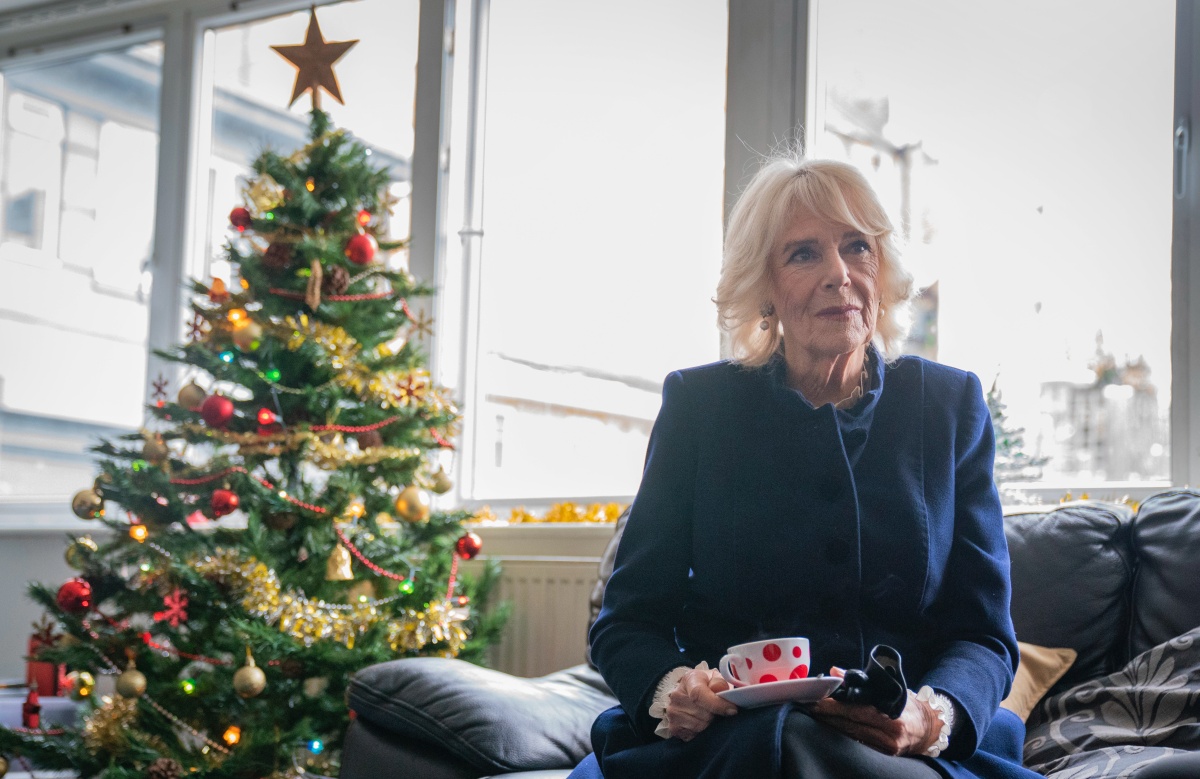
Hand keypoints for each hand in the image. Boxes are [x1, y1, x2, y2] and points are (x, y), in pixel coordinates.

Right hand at [664, 667, 738, 740]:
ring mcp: (672, 712)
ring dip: (710, 725)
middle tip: (720, 712)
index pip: (699, 694)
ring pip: (700, 727)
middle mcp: (676, 695)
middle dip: (717, 715)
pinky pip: (694, 736)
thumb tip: (722, 690)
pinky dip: (702, 733)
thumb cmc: (708, 685)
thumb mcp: (716, 678)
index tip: (733, 711)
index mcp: (689, 679)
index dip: (718, 705)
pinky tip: (702, 723)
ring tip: (711, 717)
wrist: (690, 694)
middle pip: (703, 714)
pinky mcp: (673, 727)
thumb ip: (721, 682)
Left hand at [806, 668, 940, 756]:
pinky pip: (859, 744)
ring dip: (831, 725)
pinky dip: (843, 734)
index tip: (818, 700)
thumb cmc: (907, 705)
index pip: (857, 711)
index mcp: (892, 717)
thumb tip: (835, 671)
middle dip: (828, 716)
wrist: (928, 727)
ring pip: (852, 736)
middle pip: (850, 725)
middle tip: (810, 707)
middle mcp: (890, 735)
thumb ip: (863, 682)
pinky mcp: (884, 755)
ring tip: (815, 715)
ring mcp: (887, 748)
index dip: (835, 706)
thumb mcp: (889, 689)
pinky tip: (830, 727)